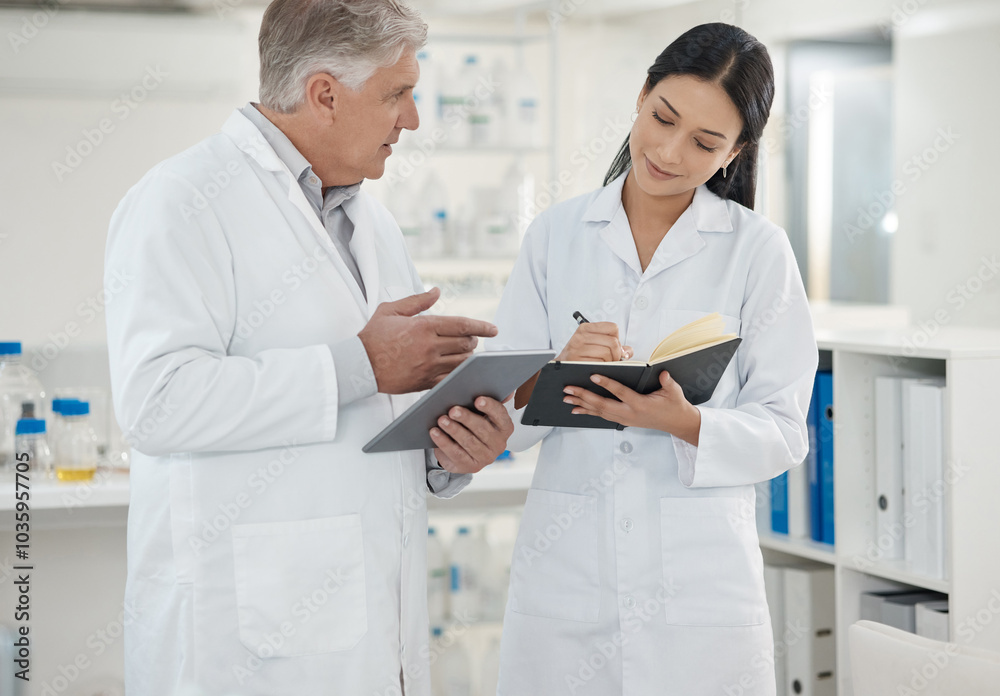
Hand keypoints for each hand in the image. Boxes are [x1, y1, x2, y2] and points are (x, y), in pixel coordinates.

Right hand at [358, 287, 497, 393]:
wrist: (359, 365)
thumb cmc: (373, 336)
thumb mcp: (391, 310)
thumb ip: (417, 300)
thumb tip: (437, 291)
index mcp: (423, 326)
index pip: (462, 325)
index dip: (481, 326)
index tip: (494, 329)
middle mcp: (429, 347)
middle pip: (466, 344)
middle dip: (473, 341)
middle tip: (471, 339)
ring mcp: (428, 367)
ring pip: (462, 363)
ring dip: (469, 358)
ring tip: (465, 353)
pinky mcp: (424, 383)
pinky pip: (451, 379)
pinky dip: (460, 374)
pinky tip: (461, 371)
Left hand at [431, 396, 514, 473]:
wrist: (463, 448)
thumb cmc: (472, 424)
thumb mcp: (480, 412)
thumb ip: (488, 400)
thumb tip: (505, 390)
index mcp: (504, 427)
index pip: (501, 415)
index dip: (490, 407)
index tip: (478, 400)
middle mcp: (499, 444)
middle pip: (483, 430)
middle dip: (467, 419)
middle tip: (453, 410)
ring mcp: (486, 457)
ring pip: (469, 442)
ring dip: (454, 430)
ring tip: (441, 420)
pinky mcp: (470, 466)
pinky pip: (456, 454)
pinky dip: (444, 442)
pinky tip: (435, 432)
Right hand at [556, 322, 632, 361]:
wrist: (561, 366)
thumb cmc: (579, 355)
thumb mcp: (593, 344)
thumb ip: (612, 344)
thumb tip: (627, 352)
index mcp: (585, 328)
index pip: (612, 327)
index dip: (617, 338)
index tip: (614, 347)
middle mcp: (581, 336)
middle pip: (613, 342)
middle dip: (617, 353)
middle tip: (613, 359)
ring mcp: (578, 348)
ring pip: (608, 353)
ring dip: (610, 362)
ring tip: (604, 364)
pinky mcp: (578, 361)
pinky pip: (600, 363)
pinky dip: (604, 367)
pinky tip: (600, 368)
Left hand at [561, 370, 701, 444]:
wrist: (677, 423)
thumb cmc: (674, 405)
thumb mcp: (674, 392)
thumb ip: (667, 382)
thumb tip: (662, 373)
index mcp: (641, 404)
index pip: (620, 392)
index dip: (607, 384)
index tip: (593, 376)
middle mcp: (630, 413)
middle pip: (603, 405)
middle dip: (584, 396)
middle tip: (569, 389)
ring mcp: (625, 419)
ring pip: (599, 412)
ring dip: (582, 404)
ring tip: (567, 398)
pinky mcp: (623, 420)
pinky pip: (602, 416)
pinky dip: (588, 412)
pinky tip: (576, 409)